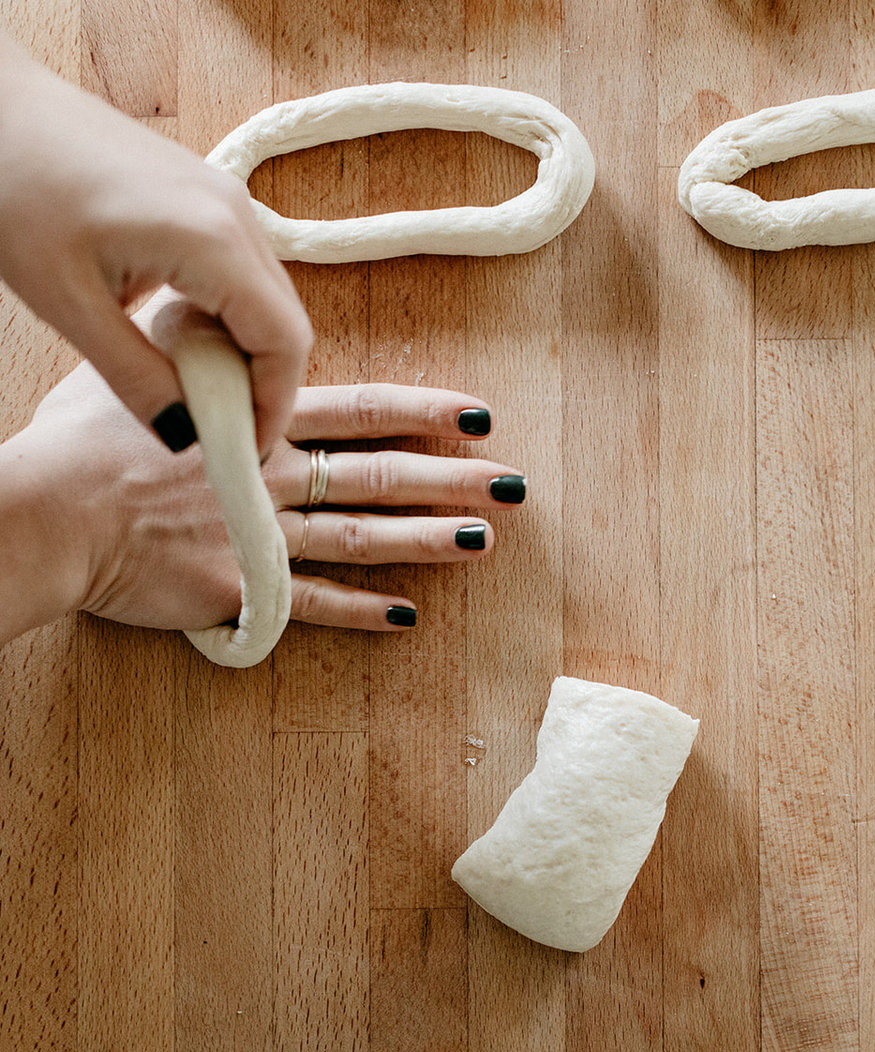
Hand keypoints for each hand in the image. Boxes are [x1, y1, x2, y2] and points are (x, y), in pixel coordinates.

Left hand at [0, 33, 311, 456]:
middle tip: (218, 430)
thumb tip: (186, 439)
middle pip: (286, 324)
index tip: (243, 452)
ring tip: (193, 389)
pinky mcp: (207, 198)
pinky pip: (243, 274)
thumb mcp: (70, 306)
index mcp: (212, 240)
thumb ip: (136, 379)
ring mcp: (225, 199)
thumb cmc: (19, 188)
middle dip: (262, 386)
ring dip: (243, 353)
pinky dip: (227, 319)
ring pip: (267, 301)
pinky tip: (179, 337)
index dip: (273, 408)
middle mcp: (236, 214)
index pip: (284, 344)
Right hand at [0, 351, 523, 643]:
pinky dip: (359, 611)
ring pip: (360, 538)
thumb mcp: (136, 367)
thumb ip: (186, 344)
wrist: (52, 513)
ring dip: (426, 540)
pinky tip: (407, 616)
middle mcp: (270, 476)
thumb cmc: (79, 443)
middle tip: (512, 483)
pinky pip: (311, 603)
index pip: (358, 410)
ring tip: (484, 541)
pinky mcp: (241, 588)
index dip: (422, 411)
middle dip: (450, 477)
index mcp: (253, 420)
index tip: (477, 413)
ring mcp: (259, 535)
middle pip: (378, 474)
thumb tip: (206, 303)